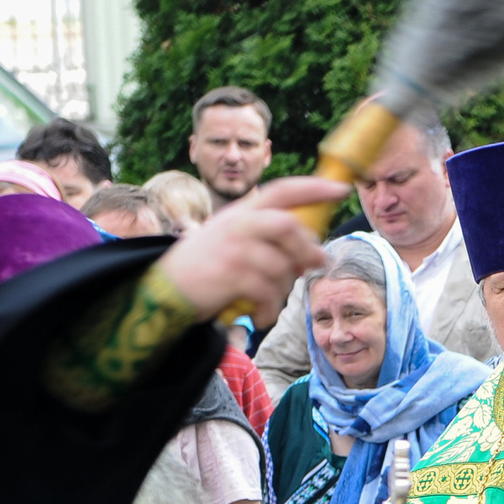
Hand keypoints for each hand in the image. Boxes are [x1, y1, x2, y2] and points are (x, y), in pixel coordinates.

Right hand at [154, 176, 348, 319]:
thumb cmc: (207, 266)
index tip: (340, 189)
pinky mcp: (229, 276)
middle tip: (317, 263)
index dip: (314, 188)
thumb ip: (269, 240)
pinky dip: (270, 309)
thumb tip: (313, 253)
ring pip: (281, 266)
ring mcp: (232, 249)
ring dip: (284, 290)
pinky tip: (261, 315)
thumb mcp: (233, 240)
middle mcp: (237, 224)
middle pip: (287, 226)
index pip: (283, 191)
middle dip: (307, 248)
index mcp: (241, 212)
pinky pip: (267, 293)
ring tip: (271, 301)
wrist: (163, 289)